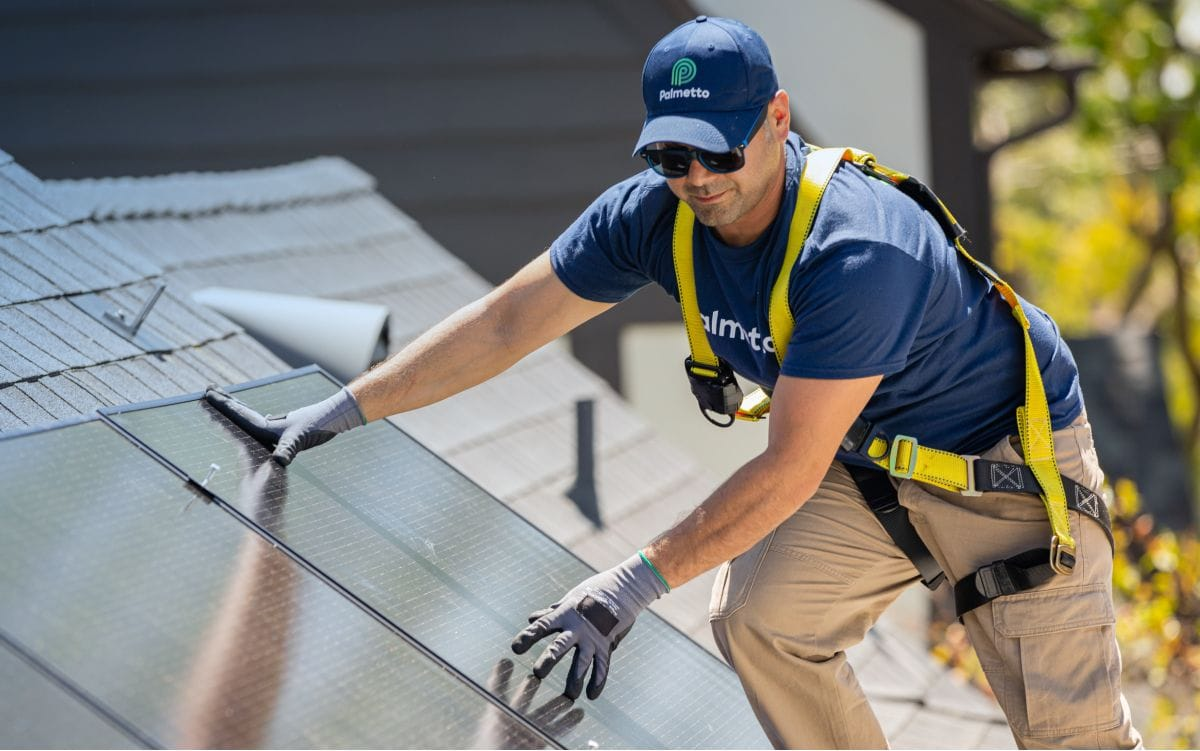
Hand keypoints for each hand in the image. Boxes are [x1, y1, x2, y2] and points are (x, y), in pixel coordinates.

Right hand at [204, 385, 364, 465]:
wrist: (336, 416)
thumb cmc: (318, 427)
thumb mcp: (300, 441)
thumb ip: (287, 451)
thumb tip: (277, 462)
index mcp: (266, 426)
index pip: (238, 415)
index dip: (221, 408)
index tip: (204, 396)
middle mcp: (269, 422)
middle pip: (240, 410)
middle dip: (223, 403)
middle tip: (207, 391)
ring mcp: (277, 424)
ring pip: (250, 415)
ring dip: (235, 408)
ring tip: (224, 402)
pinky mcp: (286, 428)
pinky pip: (262, 423)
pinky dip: (252, 420)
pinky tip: (256, 424)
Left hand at [511, 553, 667, 699]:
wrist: (624, 589)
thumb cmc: (593, 592)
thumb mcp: (570, 600)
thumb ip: (551, 613)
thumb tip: (531, 619)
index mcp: (564, 614)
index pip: (542, 626)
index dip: (528, 637)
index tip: (515, 648)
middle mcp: (577, 627)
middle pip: (560, 646)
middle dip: (549, 659)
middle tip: (537, 673)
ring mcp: (593, 637)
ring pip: (582, 661)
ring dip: (575, 679)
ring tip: (568, 695)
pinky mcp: (607, 644)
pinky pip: (603, 666)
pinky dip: (598, 681)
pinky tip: (591, 695)